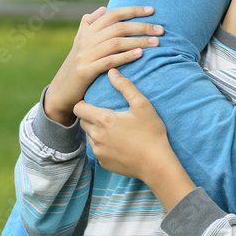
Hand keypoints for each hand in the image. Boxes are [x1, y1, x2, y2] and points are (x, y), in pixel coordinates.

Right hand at [44, 6, 160, 124]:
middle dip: (142, 27)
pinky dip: (126, 56)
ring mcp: (84, 55)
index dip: (133, 10)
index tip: (152, 10)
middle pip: (118, 27)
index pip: (113, 14)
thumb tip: (103, 8)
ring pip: (116, 43)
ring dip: (139, 41)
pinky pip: (109, 61)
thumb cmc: (77, 65)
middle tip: (161, 29)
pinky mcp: (85, 70)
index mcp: (88, 31)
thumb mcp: (81, 42)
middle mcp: (86, 40)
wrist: (61, 91)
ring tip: (157, 43)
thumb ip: (90, 24)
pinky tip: (140, 55)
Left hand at [75, 69, 195, 210]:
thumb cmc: (151, 132)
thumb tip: (111, 71)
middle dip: (90, 116)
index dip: (83, 103)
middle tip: (106, 113)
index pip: (79, 108)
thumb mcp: (142, 105)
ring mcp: (99, 151)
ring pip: (90, 136)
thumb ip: (125, 86)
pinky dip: (103, 144)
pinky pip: (97, 149)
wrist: (156, 164)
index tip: (92, 101)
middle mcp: (96, 136)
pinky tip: (119, 143)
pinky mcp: (103, 162)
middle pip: (83, 122)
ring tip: (113, 128)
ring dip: (97, 131)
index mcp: (104, 120)